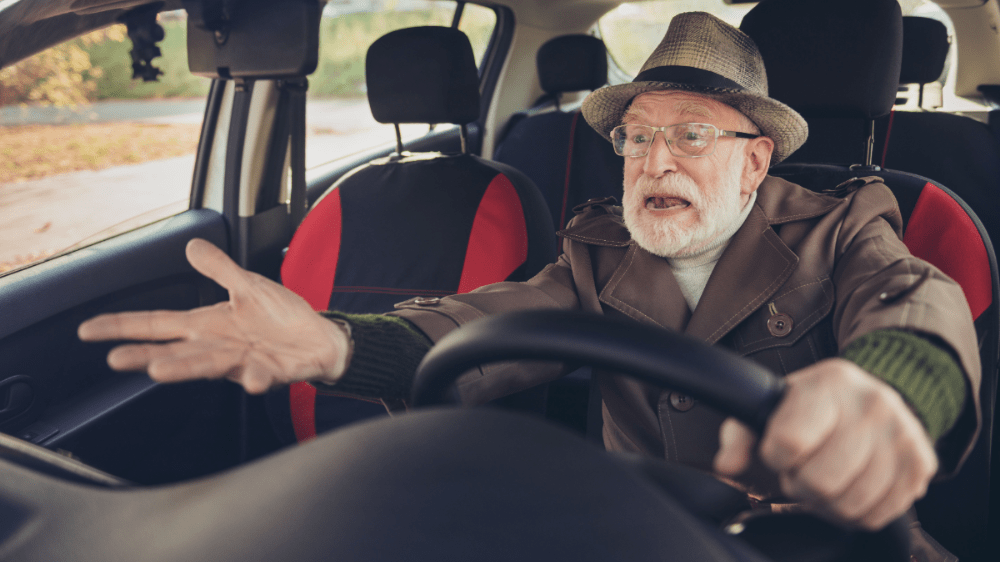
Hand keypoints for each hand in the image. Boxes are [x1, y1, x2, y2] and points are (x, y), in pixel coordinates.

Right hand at [78, 238, 350, 393]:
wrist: (320, 339)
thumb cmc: (282, 317)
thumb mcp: (249, 286)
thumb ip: (220, 270)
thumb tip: (191, 245)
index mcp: (208, 325)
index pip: (157, 324)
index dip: (122, 326)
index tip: (88, 330)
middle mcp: (217, 347)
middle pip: (174, 351)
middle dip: (144, 355)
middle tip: (116, 359)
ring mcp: (241, 362)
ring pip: (207, 366)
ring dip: (184, 369)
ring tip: (158, 371)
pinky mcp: (268, 373)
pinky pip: (259, 377)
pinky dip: (255, 380)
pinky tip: (252, 380)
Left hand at [713, 358, 936, 529]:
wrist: (868, 400)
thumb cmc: (809, 411)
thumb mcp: (769, 410)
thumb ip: (739, 436)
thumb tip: (726, 466)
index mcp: (828, 384)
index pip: (788, 442)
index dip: (775, 458)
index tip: (780, 451)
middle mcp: (872, 404)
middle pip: (820, 481)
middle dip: (801, 484)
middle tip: (803, 469)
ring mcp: (902, 434)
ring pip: (850, 504)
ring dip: (828, 503)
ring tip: (826, 479)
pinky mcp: (921, 464)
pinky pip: (878, 514)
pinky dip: (856, 511)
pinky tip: (850, 487)